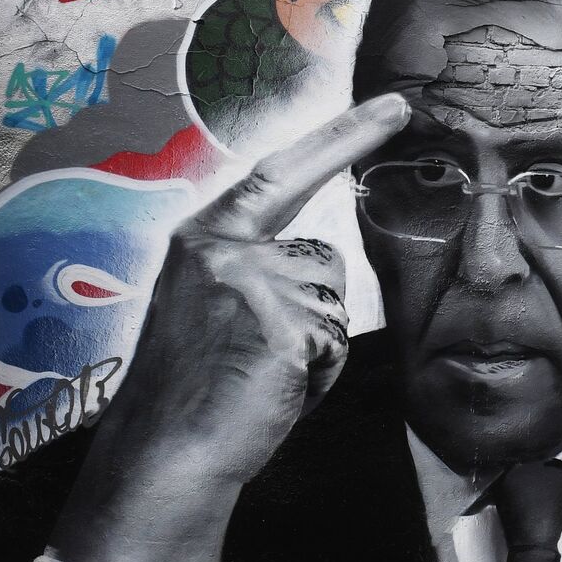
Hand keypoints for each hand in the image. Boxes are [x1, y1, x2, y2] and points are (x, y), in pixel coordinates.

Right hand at [47, 93, 410, 561]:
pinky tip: (270, 390)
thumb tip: (316, 262)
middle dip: (312, 313)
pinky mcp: (284, 327)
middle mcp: (225, 249)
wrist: (165, 454)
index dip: (343, 135)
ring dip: (314, 346)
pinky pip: (334, 343)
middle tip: (259, 360)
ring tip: (257, 374)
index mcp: (203, 236)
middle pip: (323, 260)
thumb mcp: (211, 303)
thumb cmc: (193, 387)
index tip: (395, 106)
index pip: (284, 171)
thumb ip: (254, 268)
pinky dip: (316, 375)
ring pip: (334, 303)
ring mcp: (255, 286)